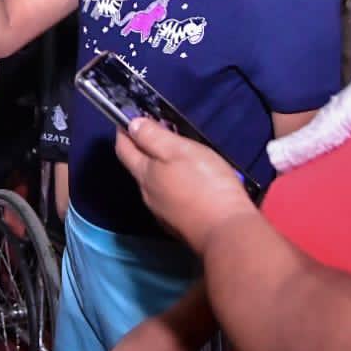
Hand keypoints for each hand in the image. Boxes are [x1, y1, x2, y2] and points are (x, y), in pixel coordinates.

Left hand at [113, 118, 257, 254]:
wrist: (226, 232)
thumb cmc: (205, 186)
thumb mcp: (180, 151)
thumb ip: (153, 137)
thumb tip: (132, 125)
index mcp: (145, 174)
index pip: (123, 149)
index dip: (124, 131)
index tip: (129, 118)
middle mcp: (148, 195)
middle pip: (139, 167)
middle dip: (145, 148)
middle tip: (162, 132)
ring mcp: (162, 213)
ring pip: (156, 185)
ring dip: (162, 169)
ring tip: (180, 156)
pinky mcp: (178, 225)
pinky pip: (170, 200)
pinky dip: (175, 186)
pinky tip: (191, 184)